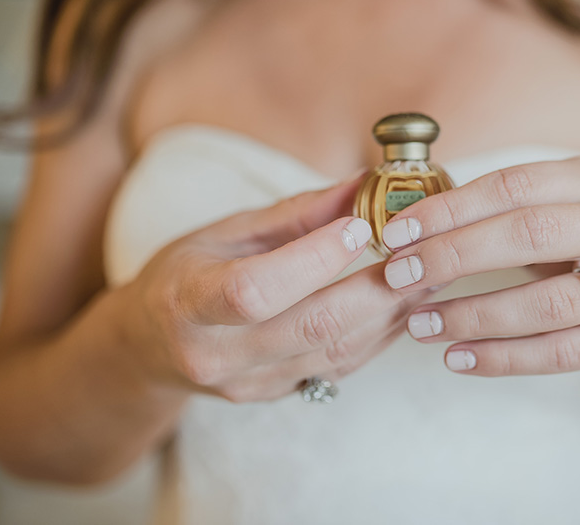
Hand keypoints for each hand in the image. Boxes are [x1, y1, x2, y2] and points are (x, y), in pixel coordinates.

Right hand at [119, 177, 430, 401]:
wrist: (151, 347)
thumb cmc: (185, 275)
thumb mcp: (225, 231)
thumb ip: (296, 213)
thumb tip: (363, 184)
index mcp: (189, 302)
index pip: (255, 289)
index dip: (314, 259)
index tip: (361, 226)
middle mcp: (217, 354)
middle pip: (312, 326)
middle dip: (377, 288)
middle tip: (421, 254)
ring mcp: (249, 383)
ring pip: (337, 351)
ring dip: (391, 313)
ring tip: (428, 276)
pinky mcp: (278, 395)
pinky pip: (340, 366)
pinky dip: (379, 335)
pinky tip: (405, 306)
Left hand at [380, 158, 579, 375]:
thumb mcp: (575, 208)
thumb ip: (512, 208)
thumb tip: (416, 222)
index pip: (516, 185)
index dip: (451, 208)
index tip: (397, 232)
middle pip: (530, 235)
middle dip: (453, 255)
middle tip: (399, 277)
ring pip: (547, 303)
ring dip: (473, 315)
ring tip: (421, 324)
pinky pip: (563, 352)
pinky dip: (504, 358)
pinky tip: (460, 358)